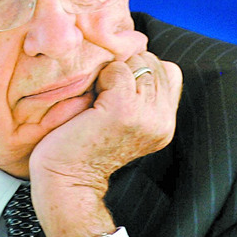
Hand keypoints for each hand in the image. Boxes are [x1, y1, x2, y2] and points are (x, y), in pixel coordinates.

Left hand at [29, 50, 181, 236]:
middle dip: (126, 68)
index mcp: (166, 123)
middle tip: (104, 96)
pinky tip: (92, 101)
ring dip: (113, 72)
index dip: (141, 71)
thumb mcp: (126, 120)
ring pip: (137, 62)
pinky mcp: (124, 111)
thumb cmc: (84, 145)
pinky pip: (118, 69)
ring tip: (99, 99)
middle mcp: (163, 120)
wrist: (66, 180)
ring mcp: (146, 116)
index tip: (117, 92)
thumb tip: (137, 56)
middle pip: (152, 62)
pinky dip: (102, 77)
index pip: (170, 70)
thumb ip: (142, 95)